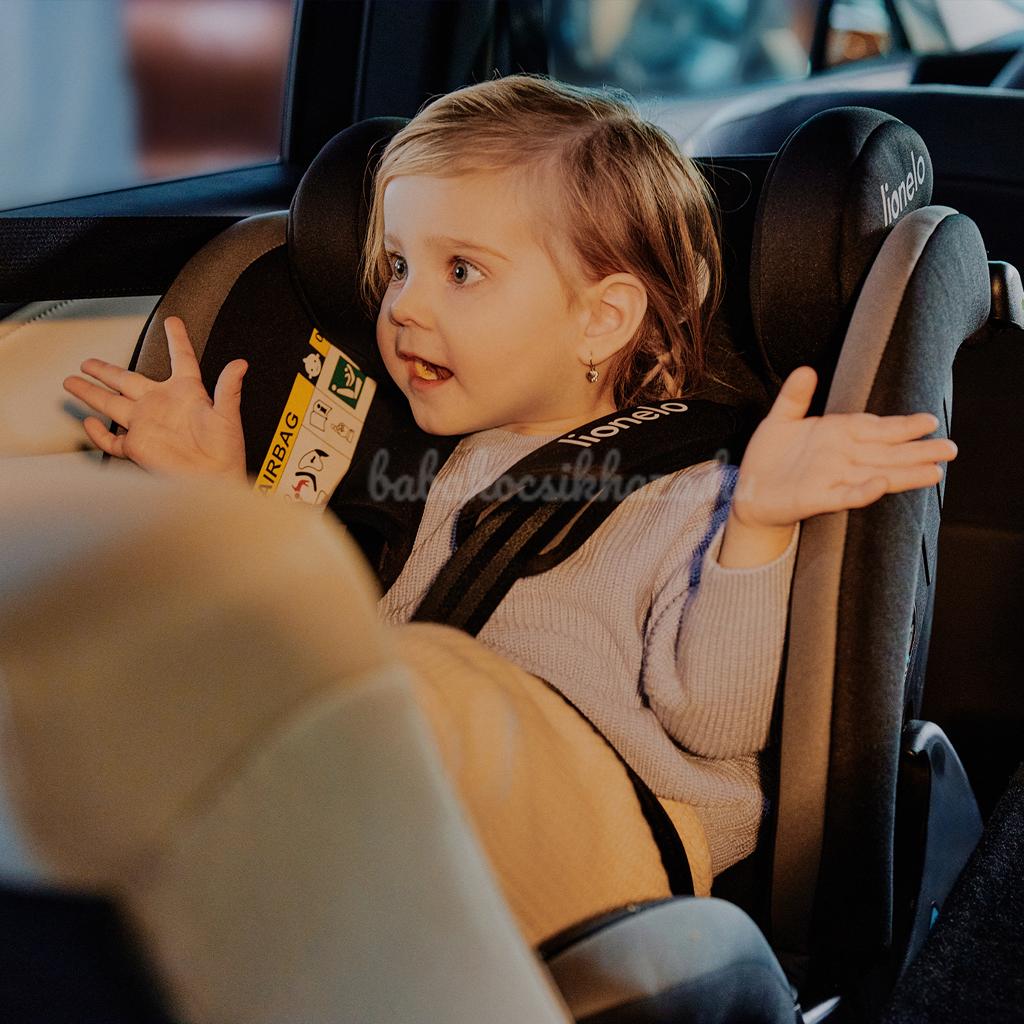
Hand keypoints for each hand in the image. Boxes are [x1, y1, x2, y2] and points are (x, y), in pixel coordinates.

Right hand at [63, 316, 248, 480]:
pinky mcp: (138, 447)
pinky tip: (89, 422)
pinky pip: (112, 439)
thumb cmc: (226, 451)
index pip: (181, 359)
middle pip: (127, 380)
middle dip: (105, 370)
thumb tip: (240, 365)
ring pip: (111, 404)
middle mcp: (161, 405)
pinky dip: (98, 433)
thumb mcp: (228, 415)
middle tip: (89, 361)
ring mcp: (146, 425)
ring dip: (92, 392)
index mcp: (186, 393)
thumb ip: (229, 388)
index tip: (172, 322)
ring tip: (74, 381)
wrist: (215, 479)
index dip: (177, 339)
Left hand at [733, 365, 956, 529]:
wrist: (750, 491)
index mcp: (837, 436)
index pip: (875, 428)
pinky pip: (844, 495)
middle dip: (918, 451)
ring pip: (876, 474)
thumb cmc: (770, 456)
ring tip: (934, 472)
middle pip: (886, 453)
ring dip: (904, 473)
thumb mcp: (780, 420)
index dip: (901, 425)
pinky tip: (881, 484)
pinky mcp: (817, 498)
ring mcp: (831, 479)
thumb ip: (795, 397)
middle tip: (951, 449)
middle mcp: (841, 458)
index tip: (929, 421)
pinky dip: (863, 490)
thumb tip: (807, 370)